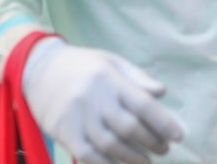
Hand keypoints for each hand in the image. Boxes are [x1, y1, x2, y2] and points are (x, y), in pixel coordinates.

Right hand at [22, 38, 184, 163]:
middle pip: (129, 128)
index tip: (179, 135)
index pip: (142, 104)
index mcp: (110, 79)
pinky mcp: (63, 132)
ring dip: (133, 158)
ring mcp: (77, 117)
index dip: (163, 122)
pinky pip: (87, 155)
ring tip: (147, 161)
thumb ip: (137, 78)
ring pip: (110, 145)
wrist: (37, 68)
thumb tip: (161, 93)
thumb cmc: (82, 66)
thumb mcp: (111, 62)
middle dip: (151, 142)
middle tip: (164, 149)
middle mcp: (94, 98)